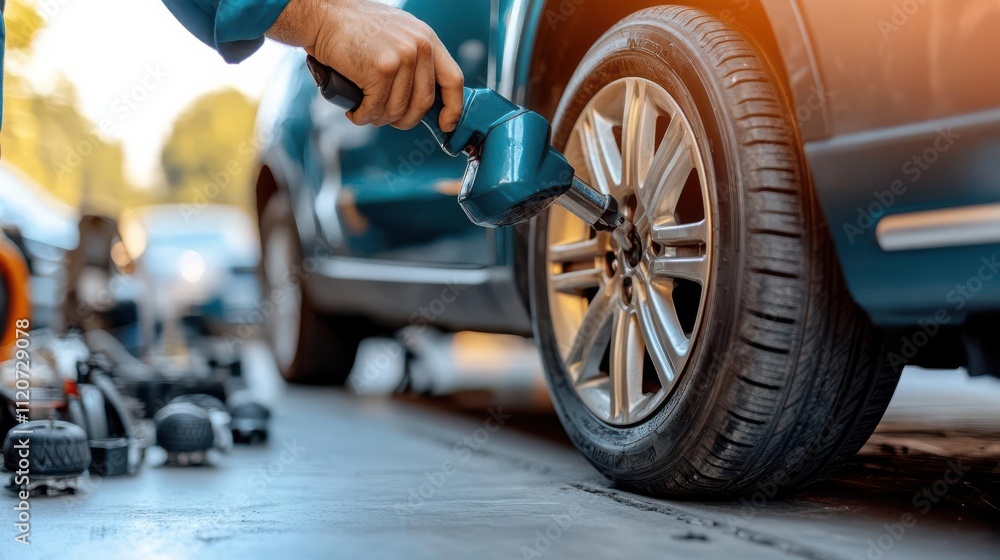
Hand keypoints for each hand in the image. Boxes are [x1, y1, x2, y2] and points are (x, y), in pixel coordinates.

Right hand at [267, 0, 463, 131]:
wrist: (324, 16)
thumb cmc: (355, 28)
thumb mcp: (398, 36)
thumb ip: (415, 60)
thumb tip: (424, 100)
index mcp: (427, 39)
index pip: (453, 80)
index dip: (452, 108)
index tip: (446, 124)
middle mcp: (419, 47)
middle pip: (423, 103)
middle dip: (404, 119)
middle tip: (385, 117)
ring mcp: (402, 58)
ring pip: (397, 110)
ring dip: (378, 118)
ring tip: (365, 109)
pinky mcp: (381, 70)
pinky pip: (376, 109)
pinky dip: (362, 115)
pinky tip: (355, 110)